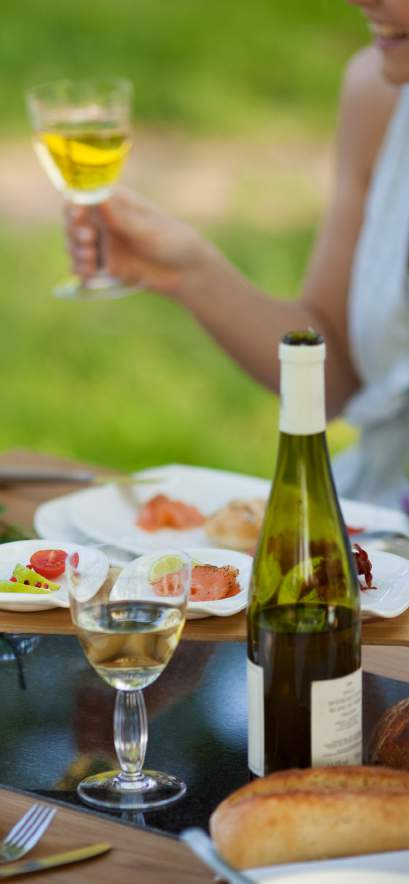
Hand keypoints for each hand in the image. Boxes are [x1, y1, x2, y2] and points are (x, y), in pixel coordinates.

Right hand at [65, 188, 209, 297]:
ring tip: (91, 263)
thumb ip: (123, 218)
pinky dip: (80, 270)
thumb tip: (99, 197)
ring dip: (76, 253)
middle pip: (72, 222)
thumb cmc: (172, 241)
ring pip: (74, 245)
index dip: (75, 207)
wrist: (184, 271)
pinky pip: (83, 266)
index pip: (82, 197)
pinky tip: (88, 275)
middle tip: (89, 242)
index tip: (79, 218)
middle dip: (74, 232)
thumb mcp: (148, 230)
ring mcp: (103, 242)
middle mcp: (104, 220)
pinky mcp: (104, 264)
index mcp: (114, 202)